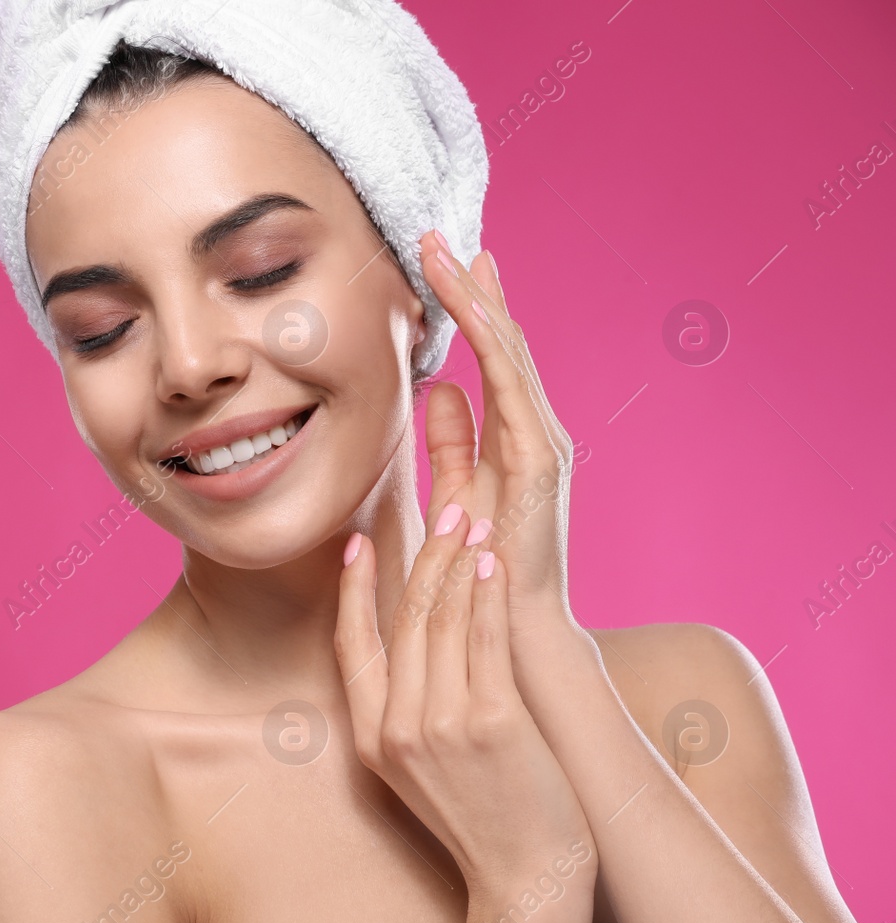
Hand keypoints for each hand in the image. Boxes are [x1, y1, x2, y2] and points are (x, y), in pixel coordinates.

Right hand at [334, 508, 593, 900]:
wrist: (524, 875)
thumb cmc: (480, 818)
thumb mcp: (415, 771)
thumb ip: (403, 713)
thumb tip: (409, 650)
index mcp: (371, 737)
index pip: (351, 645)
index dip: (353, 590)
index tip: (356, 544)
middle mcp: (397, 726)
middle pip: (402, 621)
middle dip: (421, 558)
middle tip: (440, 511)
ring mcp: (442, 724)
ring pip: (442, 621)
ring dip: (455, 563)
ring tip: (470, 522)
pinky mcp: (491, 720)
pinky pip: (484, 639)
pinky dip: (486, 594)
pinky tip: (490, 563)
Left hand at [415, 232, 577, 640]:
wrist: (513, 626)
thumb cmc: (483, 565)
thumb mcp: (458, 488)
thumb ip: (452, 440)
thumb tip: (439, 388)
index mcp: (516, 434)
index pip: (492, 356)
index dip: (471, 306)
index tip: (446, 261)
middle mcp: (537, 428)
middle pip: (503, 342)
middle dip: (472, 286)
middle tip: (440, 236)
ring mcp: (544, 442)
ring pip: (508, 355)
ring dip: (476, 302)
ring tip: (447, 256)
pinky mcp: (541, 461)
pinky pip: (512, 390)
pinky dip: (492, 346)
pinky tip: (469, 311)